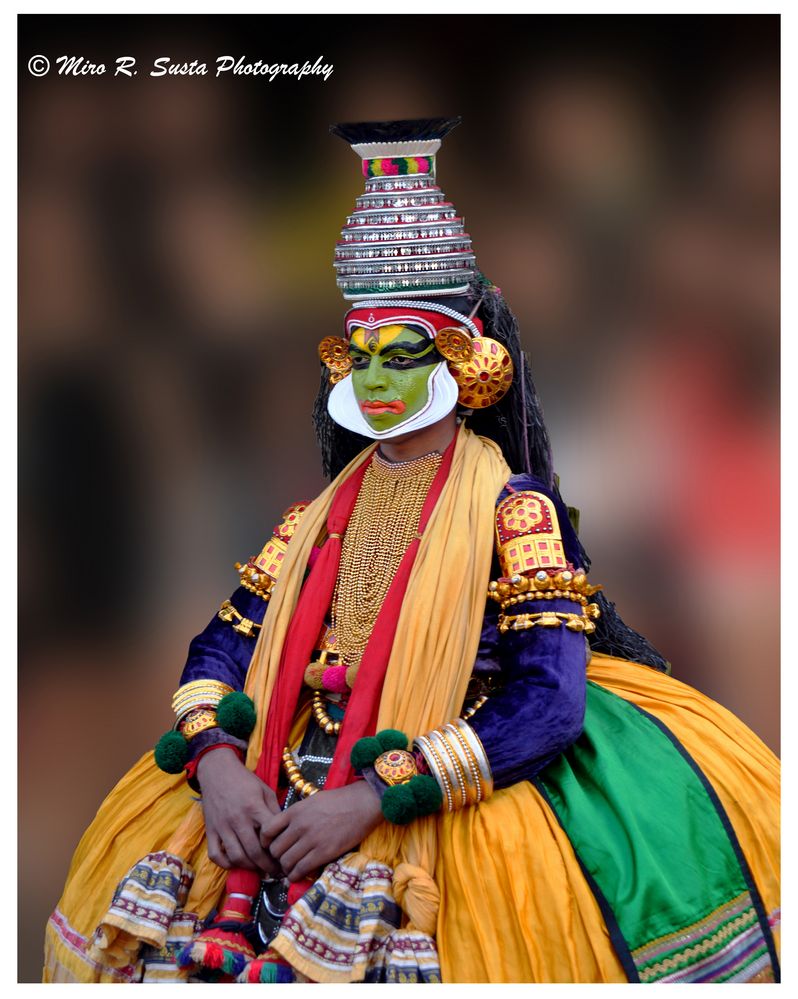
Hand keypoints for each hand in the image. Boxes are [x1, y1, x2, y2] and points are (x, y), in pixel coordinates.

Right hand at [197, 747, 280, 875]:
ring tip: (260, 869)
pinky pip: (216, 856)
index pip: (270, 836)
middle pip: (254, 852)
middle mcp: (237, 819)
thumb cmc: (245, 781)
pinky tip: (237, 863)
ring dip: (250, 868)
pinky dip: (226, 864)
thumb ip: (274, 811)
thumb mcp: (265, 790)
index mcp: (254, 807)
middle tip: (276, 872)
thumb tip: (285, 832)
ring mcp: (222, 827)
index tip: (286, 857)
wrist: (217, 771)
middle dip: (268, 867)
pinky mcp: (210, 831)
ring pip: (237, 857)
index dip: (279, 850)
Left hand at [263, 782, 382, 882]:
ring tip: (291, 868)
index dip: (265, 842)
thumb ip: (296, 815)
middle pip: (275, 849)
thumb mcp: (312, 801)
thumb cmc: (339, 800)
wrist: (362, 803)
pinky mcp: (323, 852)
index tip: (269, 846)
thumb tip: (286, 830)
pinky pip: (300, 869)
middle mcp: (299, 826)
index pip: (267, 830)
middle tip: (282, 860)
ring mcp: (311, 840)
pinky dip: (295, 876)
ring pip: (286, 862)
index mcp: (295, 811)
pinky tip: (297, 875)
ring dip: (286, 868)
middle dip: (276, 858)